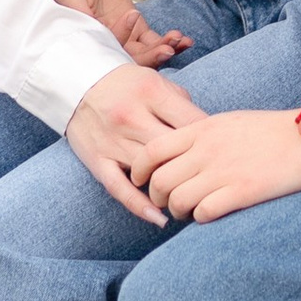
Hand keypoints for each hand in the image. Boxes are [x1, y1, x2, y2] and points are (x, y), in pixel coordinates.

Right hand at [44, 0, 189, 68]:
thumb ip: (79, 10)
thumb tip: (91, 28)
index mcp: (89, 43)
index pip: (109, 52)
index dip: (124, 43)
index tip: (135, 21)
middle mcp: (107, 47)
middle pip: (131, 61)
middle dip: (151, 57)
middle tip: (168, 49)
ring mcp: (124, 39)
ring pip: (147, 53)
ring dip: (164, 49)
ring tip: (179, 40)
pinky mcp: (136, 29)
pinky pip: (155, 40)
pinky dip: (169, 42)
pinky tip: (185, 39)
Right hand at [65, 61, 203, 228]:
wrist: (76, 81)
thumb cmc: (126, 84)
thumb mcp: (156, 81)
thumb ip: (181, 105)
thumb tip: (208, 132)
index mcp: (150, 93)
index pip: (192, 124)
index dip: (212, 142)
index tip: (224, 155)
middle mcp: (131, 117)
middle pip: (174, 152)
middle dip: (196, 169)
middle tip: (213, 183)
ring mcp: (113, 141)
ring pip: (150, 172)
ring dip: (172, 189)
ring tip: (193, 202)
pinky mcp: (97, 159)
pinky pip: (119, 188)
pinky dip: (139, 206)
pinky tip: (159, 219)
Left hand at [143, 105, 300, 224]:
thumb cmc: (269, 130)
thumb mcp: (227, 121)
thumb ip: (200, 135)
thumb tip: (179, 152)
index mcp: (201, 130)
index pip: (152, 150)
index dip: (138, 169)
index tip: (139, 181)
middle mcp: (206, 150)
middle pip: (159, 180)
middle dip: (155, 197)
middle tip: (164, 203)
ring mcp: (223, 172)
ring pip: (178, 200)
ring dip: (177, 212)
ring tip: (185, 213)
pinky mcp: (241, 192)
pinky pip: (204, 213)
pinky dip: (199, 219)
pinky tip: (208, 216)